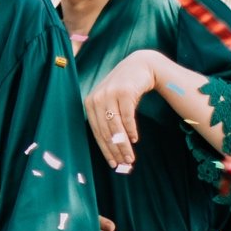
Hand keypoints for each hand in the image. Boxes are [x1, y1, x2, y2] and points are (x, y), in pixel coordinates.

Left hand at [84, 51, 166, 171]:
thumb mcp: (111, 101)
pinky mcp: (124, 92)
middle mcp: (97, 98)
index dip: (104, 149)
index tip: (112, 163)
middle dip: (115, 150)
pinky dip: (131, 131)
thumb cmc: (124, 87)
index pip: (96, 132)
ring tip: (131, 158)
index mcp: (90, 103)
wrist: (140, 65)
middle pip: (106, 131)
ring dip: (124, 145)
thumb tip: (112, 146)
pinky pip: (127, 118)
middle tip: (124, 164)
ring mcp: (110, 94)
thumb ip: (107, 119)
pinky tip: (135, 140)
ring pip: (116, 127)